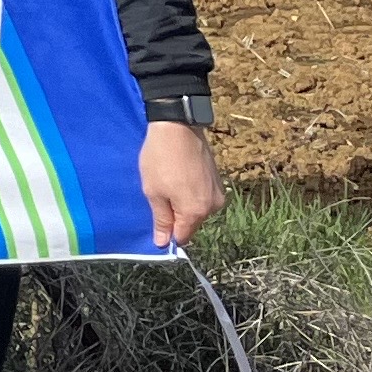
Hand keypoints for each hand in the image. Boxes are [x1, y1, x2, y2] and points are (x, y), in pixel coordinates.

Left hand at [143, 120, 222, 248]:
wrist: (178, 127)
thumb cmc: (161, 160)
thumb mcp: (154, 191)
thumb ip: (161, 219)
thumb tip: (163, 243)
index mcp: (196, 212)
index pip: (183, 236)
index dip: (168, 233)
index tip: (156, 220)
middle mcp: (213, 206)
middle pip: (191, 223)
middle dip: (175, 216)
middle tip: (158, 196)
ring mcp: (218, 192)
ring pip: (197, 209)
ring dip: (182, 203)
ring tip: (168, 183)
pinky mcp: (218, 179)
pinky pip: (202, 195)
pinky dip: (190, 192)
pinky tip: (178, 177)